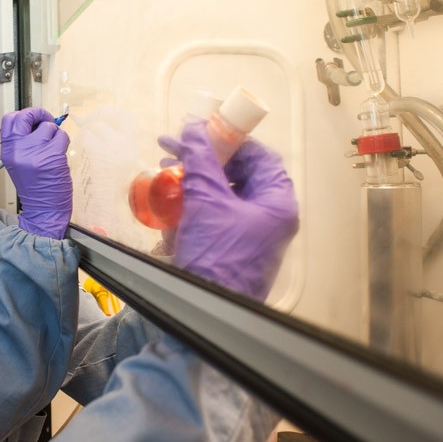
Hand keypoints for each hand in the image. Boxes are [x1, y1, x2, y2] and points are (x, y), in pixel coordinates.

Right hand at [0, 108, 71, 238]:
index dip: (24, 114)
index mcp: (8, 150)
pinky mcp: (52, 155)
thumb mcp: (19, 163)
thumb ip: (23, 142)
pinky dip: (63, 142)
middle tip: (46, 120)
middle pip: (26, 115)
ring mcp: (35, 151)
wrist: (43, 210)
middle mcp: (19, 149)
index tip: (33, 118)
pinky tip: (59, 155)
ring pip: (49, 126)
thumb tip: (37, 121)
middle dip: (39, 114)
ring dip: (55, 134)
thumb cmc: (35, 187)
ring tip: (52, 149)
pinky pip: (61, 136)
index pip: (10, 119)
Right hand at [157, 122, 297, 298]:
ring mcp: (252, 236)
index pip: (260, 156)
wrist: (207, 313)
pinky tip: (170, 219)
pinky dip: (192, 215)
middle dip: (202, 164)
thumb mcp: (205, 200)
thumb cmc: (216, 255)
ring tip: (165, 183)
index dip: (229, 139)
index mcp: (277, 202)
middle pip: (238, 175)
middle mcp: (270, 218)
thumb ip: (199, 159)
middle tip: (172, 153)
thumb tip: (193, 128)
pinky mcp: (233, 250)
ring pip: (222, 197)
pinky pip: (214, 221)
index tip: (200, 133)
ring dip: (192, 188)